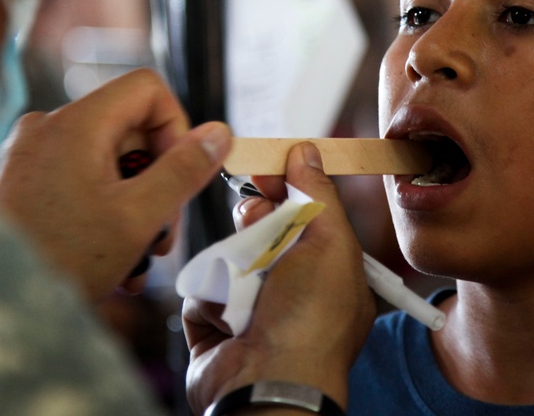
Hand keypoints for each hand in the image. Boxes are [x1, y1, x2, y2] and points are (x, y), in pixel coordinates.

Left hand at [0, 68, 230, 299]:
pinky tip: (108, 259)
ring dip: (132, 203)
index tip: (179, 176)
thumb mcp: (138, 216)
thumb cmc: (57, 259)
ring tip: (137, 258)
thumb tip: (219, 132)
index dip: (176, 127)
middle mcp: (46, 127)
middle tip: (162, 234)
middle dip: (156, 179)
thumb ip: (184, 170)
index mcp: (75, 123)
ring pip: (105, 160)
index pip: (147, 89)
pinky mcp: (18, 182)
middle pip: (128, 128)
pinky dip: (100, 209)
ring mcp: (27, 155)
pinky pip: (76, 180)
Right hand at [183, 143, 375, 414]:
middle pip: (260, 226)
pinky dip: (213, 298)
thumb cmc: (310, 324)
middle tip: (259, 229)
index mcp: (327, 270)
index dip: (283, 185)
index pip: (303, 212)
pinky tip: (229, 320)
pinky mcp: (215, 323)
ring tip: (248, 293)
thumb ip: (318, 194)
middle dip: (256, 224)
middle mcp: (291, 287)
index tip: (265, 167)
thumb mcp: (330, 245)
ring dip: (235, 267)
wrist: (266, 383)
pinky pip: (203, 287)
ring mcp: (252, 306)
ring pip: (227, 254)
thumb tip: (306, 151)